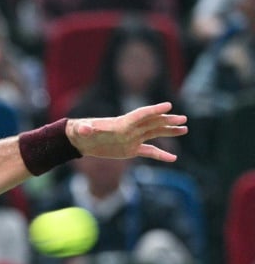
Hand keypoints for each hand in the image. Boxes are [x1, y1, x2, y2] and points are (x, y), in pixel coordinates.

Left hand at [66, 102, 187, 161]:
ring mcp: (132, 138)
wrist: (80, 140)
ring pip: (154, 133)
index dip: (153, 110)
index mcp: (120, 123)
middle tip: (183, 119)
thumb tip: (84, 128)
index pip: (140, 114)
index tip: (168, 106)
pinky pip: (149, 151)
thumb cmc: (79, 131)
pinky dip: (160, 154)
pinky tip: (173, 158)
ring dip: (169, 131)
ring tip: (184, 129)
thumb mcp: (81, 130)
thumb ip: (85, 128)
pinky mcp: (130, 149)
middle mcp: (130, 129)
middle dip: (167, 120)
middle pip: (152, 122)